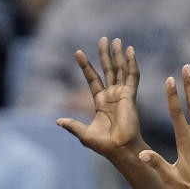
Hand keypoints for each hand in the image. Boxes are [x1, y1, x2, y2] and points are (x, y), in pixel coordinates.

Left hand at [57, 37, 143, 158]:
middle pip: (108, 70)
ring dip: (118, 55)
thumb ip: (72, 125)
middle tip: (103, 38)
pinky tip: (130, 51)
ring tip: (116, 40)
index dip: (86, 66)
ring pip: (119, 70)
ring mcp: (121, 95)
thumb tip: (58, 121)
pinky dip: (131, 63)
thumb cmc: (103, 145)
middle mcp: (111, 96)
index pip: (93, 79)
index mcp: (100, 102)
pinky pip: (132, 76)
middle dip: (104, 55)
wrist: (119, 150)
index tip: (78, 52)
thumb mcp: (83, 134)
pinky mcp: (130, 96)